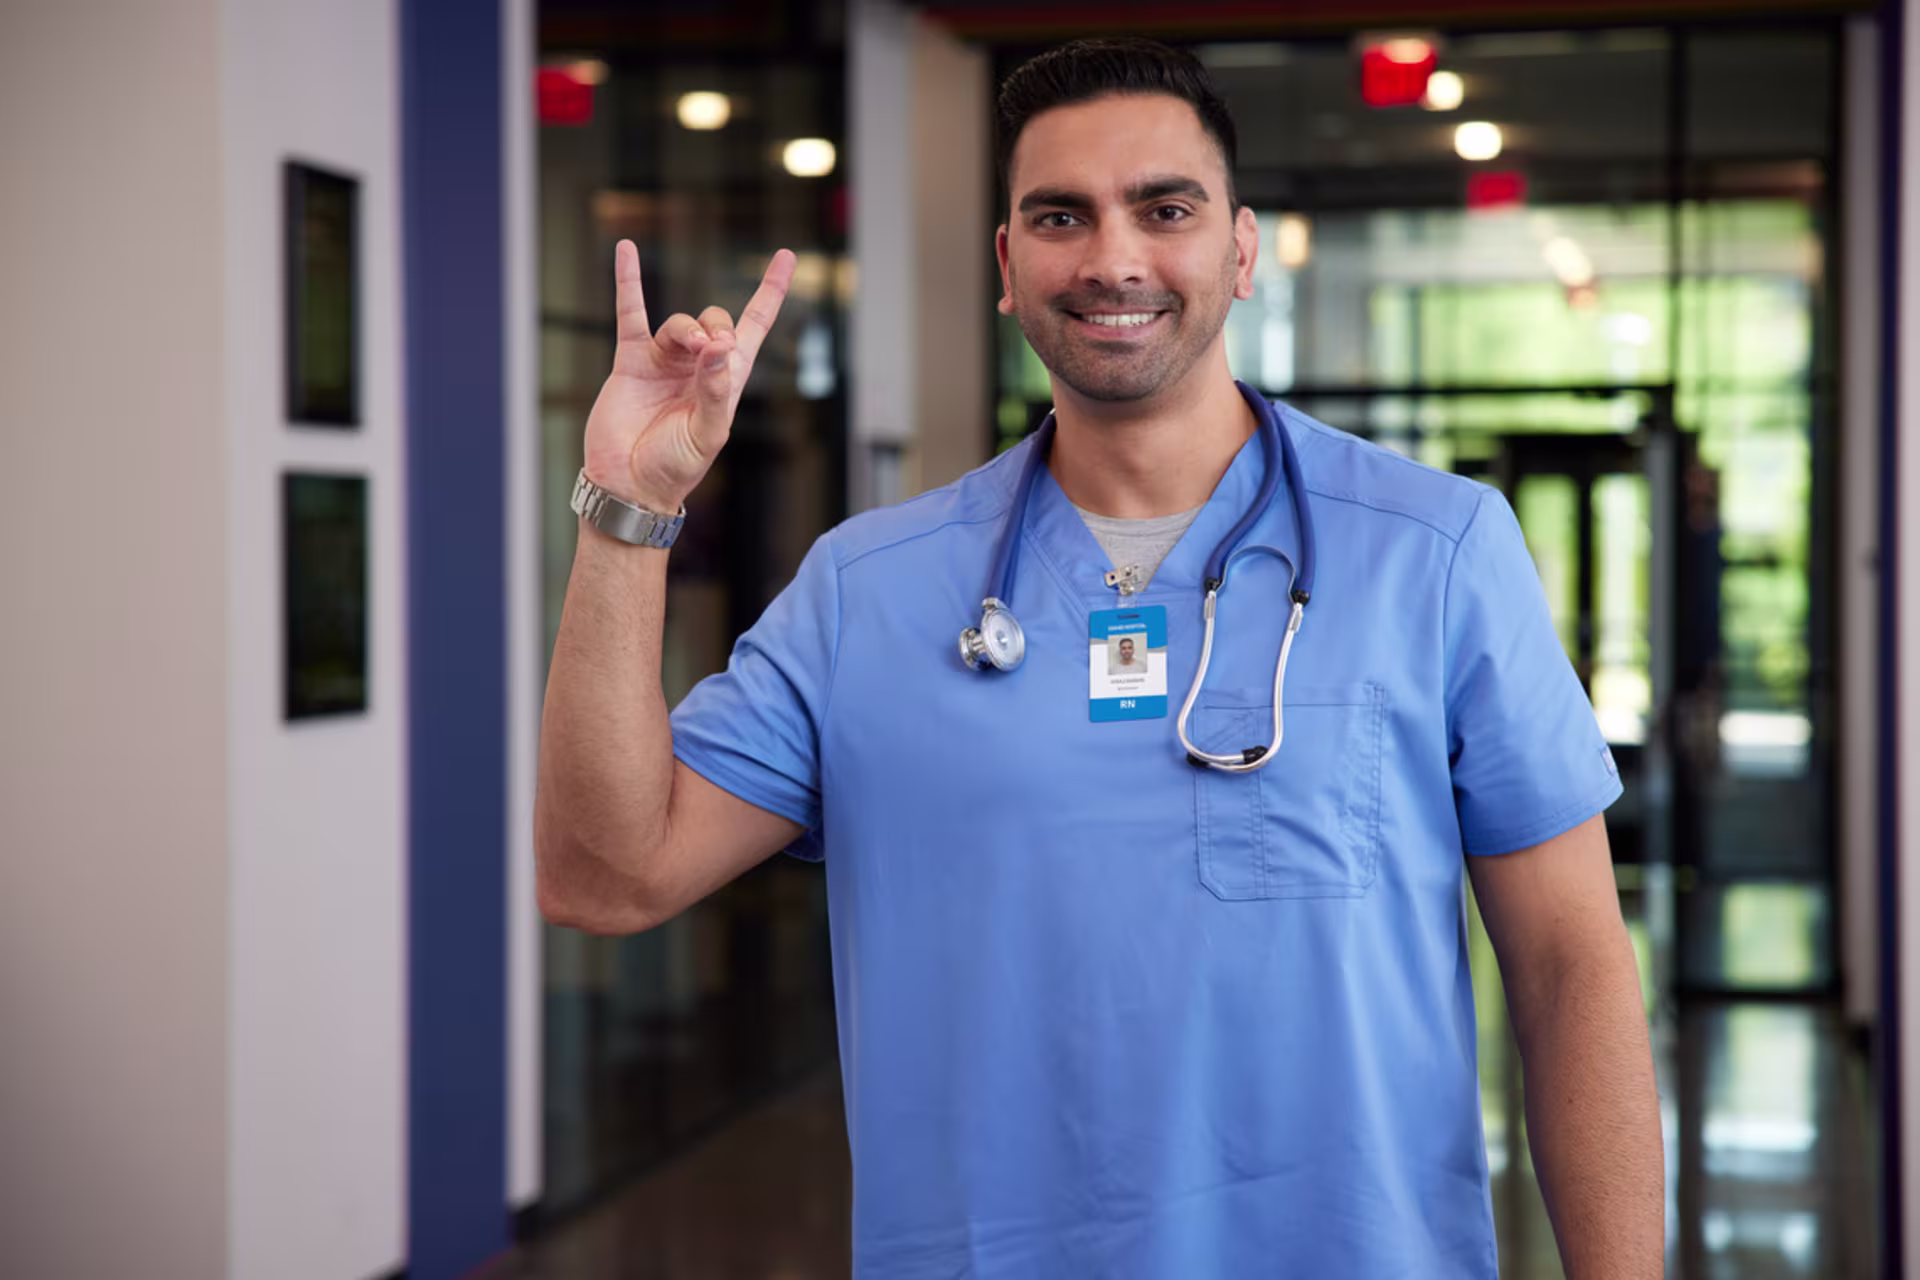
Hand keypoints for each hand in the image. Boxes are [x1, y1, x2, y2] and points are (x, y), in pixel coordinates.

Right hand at [581, 241, 795, 513]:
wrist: (628, 485)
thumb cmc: (674, 468)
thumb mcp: (706, 434)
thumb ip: (715, 391)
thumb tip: (719, 347)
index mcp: (726, 382)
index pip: (754, 328)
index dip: (770, 293)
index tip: (785, 257)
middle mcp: (698, 366)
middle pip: (716, 321)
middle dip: (717, 326)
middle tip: (709, 351)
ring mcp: (665, 361)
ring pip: (679, 323)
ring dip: (686, 328)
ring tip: (689, 348)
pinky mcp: (631, 361)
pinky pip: (631, 314)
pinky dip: (628, 281)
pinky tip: (626, 251)